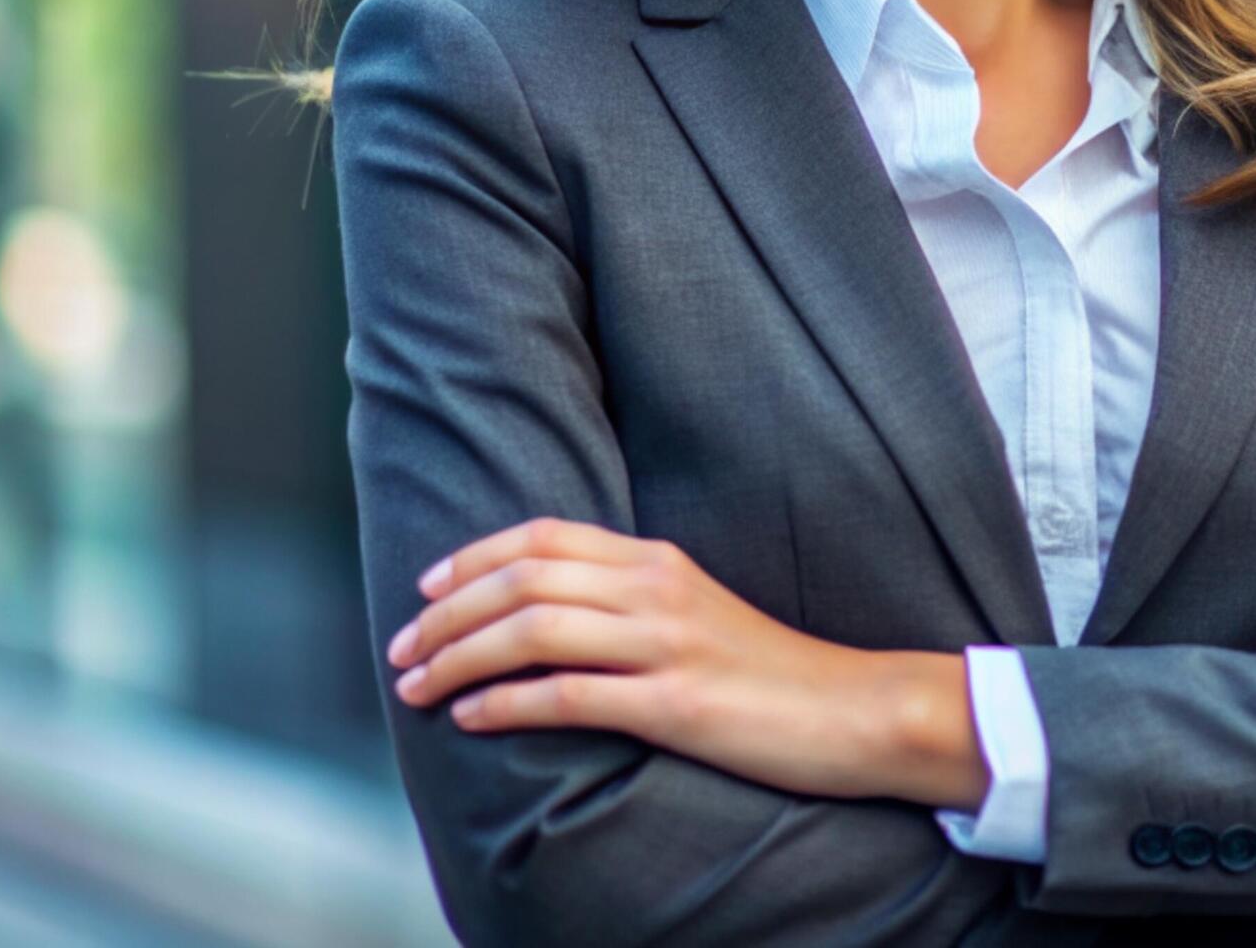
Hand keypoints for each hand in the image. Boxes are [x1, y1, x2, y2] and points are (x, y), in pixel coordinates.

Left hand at [384, 517, 983, 809]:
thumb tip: (551, 614)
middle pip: (524, 580)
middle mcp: (656, 589)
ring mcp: (667, 644)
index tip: (425, 589)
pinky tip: (471, 718)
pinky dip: (507, 704)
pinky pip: (570, 696)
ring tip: (417, 687)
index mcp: (659, 560)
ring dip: (459, 659)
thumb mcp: (698, 613)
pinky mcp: (677, 704)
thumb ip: (630, 601)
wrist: (854, 710)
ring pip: (533, 632)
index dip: (472, 558)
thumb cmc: (770, 672)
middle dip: (446, 615)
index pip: (543, 537)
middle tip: (401, 650)